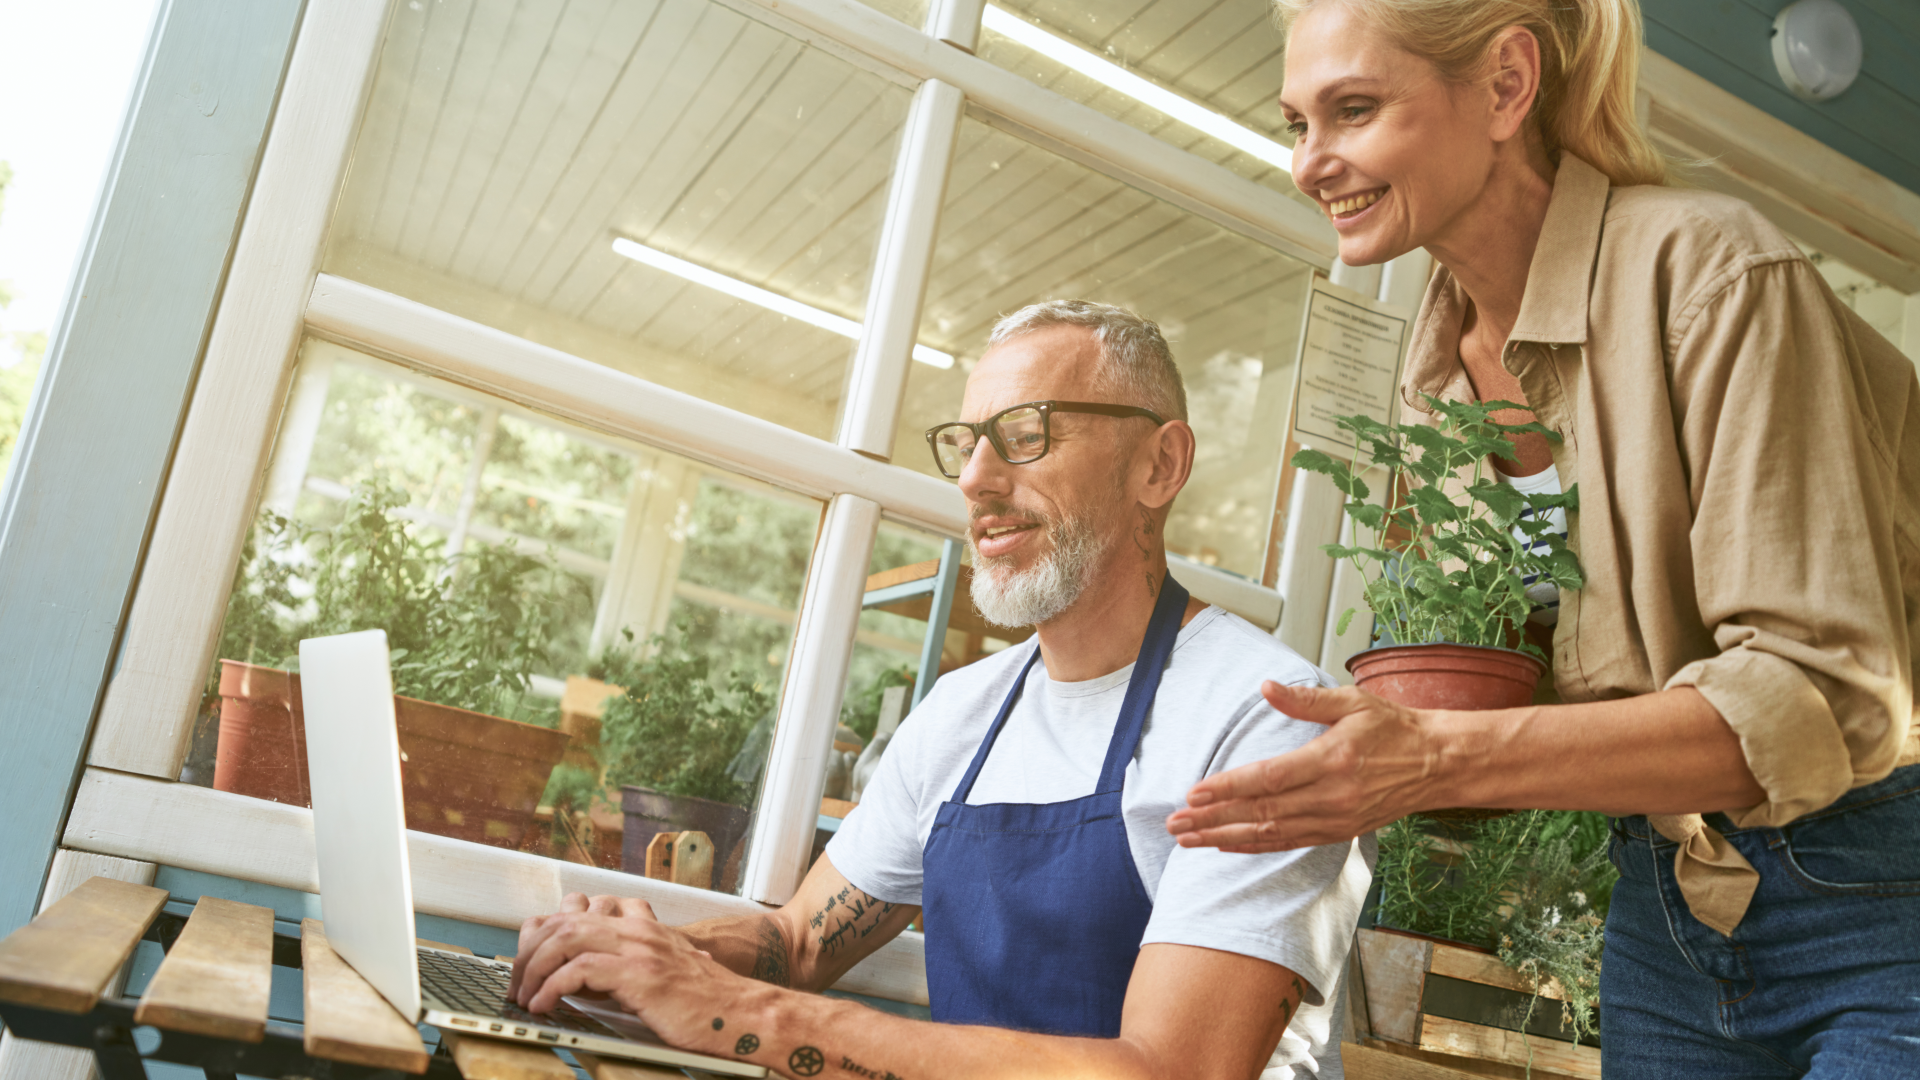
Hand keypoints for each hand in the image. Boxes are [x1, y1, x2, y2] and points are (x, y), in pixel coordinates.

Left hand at [509, 892, 746, 1053]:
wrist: (741, 1015)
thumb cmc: (706, 1003)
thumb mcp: (665, 971)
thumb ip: (633, 964)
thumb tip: (592, 978)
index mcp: (642, 926)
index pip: (578, 909)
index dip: (544, 931)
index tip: (528, 960)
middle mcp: (638, 929)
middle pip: (563, 921)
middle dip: (529, 953)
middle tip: (517, 983)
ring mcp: (640, 948)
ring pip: (566, 938)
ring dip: (534, 968)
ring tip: (524, 995)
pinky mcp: (639, 974)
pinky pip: (579, 970)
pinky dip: (552, 987)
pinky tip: (544, 1005)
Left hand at [1165, 682, 1445, 850]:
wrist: (1436, 764)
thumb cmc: (1393, 728)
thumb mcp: (1353, 701)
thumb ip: (1306, 699)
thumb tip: (1265, 687)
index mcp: (1331, 761)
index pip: (1267, 779)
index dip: (1227, 788)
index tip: (1193, 793)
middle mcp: (1331, 797)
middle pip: (1260, 812)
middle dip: (1212, 820)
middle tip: (1174, 823)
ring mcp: (1334, 820)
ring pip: (1269, 834)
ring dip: (1224, 838)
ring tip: (1188, 840)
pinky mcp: (1337, 832)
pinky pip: (1287, 843)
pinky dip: (1253, 846)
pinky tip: (1225, 845)